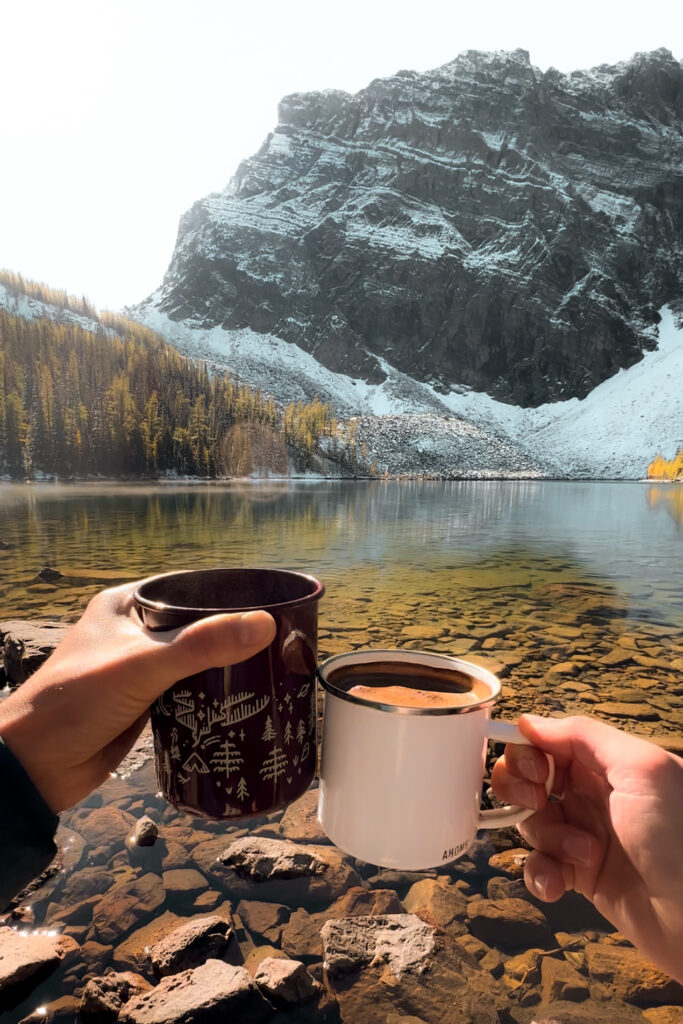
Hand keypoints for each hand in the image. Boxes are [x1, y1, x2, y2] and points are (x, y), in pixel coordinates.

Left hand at [0, 582, 274, 813]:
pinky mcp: (145, 703)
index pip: (187, 587)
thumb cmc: (77, 701)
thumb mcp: (143, 666)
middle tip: (282, 643)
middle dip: (233, 635)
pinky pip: (188, 692)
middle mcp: (133, 632)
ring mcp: (139, 670)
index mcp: (125, 605)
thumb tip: (265, 625)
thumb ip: (202, 645)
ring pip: (194, 662)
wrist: (35, 767)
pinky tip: (244, 700)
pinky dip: (211, 696)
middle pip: (196, 626)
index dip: (227, 593)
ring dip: (224, 668)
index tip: (272, 603)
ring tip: (274, 670)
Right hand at [491, 714, 682, 982]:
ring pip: (531, 822)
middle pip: (529, 777)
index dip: (529, 753)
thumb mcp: (642, 768)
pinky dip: (541, 874)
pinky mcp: (579, 875)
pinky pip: (539, 865)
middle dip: (521, 790)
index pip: (546, 741)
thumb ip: (584, 735)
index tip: (536, 773)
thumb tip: (528, 722)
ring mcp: (583, 833)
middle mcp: (591, 792)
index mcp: (605, 761)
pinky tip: (559, 886)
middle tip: (538, 804)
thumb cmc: (677, 837)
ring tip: (585, 856)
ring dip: (546, 838)